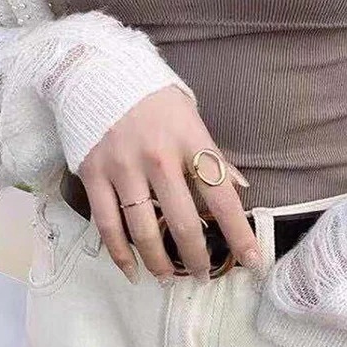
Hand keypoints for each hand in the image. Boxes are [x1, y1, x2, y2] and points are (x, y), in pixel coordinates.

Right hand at [76, 85, 259, 283]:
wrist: (95, 69)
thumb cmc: (151, 95)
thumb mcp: (191, 116)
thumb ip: (212, 155)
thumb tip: (238, 187)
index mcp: (190, 141)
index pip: (222, 195)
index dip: (239, 233)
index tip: (253, 261)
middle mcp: (159, 158)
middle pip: (184, 221)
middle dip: (198, 257)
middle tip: (205, 276)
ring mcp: (123, 168)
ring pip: (145, 230)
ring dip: (160, 262)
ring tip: (170, 278)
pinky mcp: (93, 175)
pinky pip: (108, 225)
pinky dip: (120, 254)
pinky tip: (132, 271)